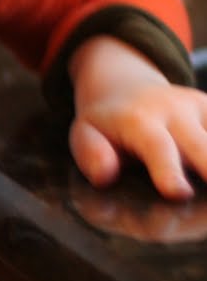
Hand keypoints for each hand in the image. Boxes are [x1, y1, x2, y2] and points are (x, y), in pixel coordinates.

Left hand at [68, 36, 206, 199]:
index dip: (168, 170)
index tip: (179, 193)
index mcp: (140, 120)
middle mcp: (176, 110)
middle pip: (202, 146)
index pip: (157, 146)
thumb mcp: (85, 133)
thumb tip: (104, 176)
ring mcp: (200, 108)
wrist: (127, 87)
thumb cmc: (105, 123)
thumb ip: (91, 154)